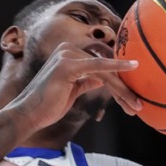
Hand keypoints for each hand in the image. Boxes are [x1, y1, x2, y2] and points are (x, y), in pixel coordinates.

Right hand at [5, 43, 138, 131]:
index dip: (118, 83)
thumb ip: (87, 80)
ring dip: (122, 90)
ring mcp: (67, 56)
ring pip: (104, 71)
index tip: (132, 99)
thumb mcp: (72, 90)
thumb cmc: (47, 106)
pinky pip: (98, 66)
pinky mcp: (68, 64)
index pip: (100, 66)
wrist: (28, 114)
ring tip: (135, 105)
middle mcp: (68, 50)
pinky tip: (132, 67)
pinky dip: (116, 69)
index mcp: (68, 55)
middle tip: (137, 105)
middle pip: (105, 68)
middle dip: (123, 88)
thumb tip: (102, 78)